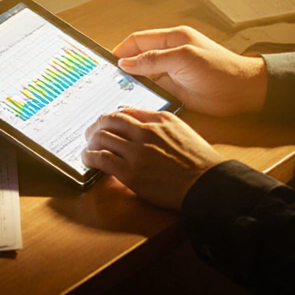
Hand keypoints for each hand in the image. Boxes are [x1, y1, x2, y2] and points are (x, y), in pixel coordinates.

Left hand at [83, 108, 225, 209]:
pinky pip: (101, 159)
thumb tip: (134, 116)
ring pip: (101, 137)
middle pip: (109, 121)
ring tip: (87, 147)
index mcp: (159, 120)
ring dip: (90, 142)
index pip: (125, 111)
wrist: (207, 184)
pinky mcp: (131, 172)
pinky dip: (89, 157)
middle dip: (95, 126)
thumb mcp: (180, 130)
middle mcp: (145, 132)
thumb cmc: (198, 160)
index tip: (104, 122)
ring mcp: (137, 152)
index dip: (110, 116)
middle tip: (90, 133)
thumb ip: (158, 122)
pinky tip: (87, 160)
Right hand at [113, 26, 267, 116]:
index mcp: (172, 38)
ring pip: (144, 75)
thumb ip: (153, 59)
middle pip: (139, 57)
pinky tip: (134, 99)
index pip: (139, 39)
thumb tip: (126, 62)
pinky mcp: (176, 90)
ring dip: (132, 81)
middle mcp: (170, 53)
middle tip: (108, 78)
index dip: (122, 49)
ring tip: (116, 90)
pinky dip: (142, 93)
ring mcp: (172, 72)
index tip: (108, 61)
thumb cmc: (219, 69)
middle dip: (124, 66)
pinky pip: (153, 90)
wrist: (243, 92)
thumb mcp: (183, 58)